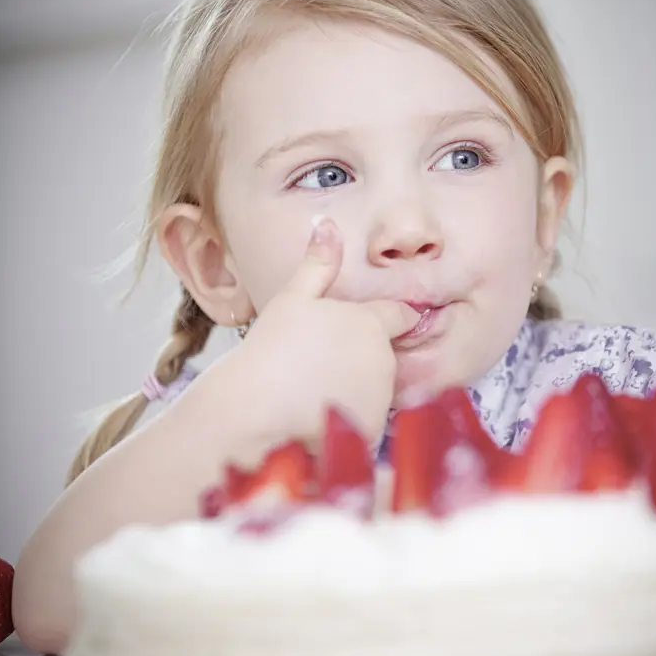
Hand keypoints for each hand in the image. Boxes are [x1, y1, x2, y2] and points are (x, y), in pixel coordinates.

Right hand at [236, 218, 419, 449]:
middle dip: (360, 361)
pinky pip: (367, 422)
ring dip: (355, 392)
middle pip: (383, 358)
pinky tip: (318, 420)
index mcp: (369, 323)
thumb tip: (327, 225)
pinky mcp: (375, 430)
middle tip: (318, 368)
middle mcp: (385, 359)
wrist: (257, 412)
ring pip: (375, 391)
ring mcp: (382, 397)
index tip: (359, 334)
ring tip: (313, 394)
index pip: (399, 316)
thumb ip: (317, 265)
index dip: (384, 323)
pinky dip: (350, 421)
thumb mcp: (291, 300)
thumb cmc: (269, 351)